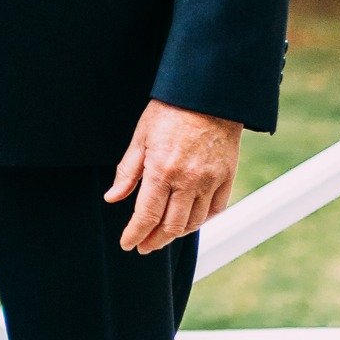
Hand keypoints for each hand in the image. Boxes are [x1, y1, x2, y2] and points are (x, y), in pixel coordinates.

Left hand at [103, 101, 241, 255]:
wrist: (207, 94)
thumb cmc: (169, 112)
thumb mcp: (140, 137)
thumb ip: (127, 172)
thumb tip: (112, 198)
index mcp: (161, 171)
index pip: (146, 216)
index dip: (135, 235)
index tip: (128, 244)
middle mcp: (187, 181)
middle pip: (170, 226)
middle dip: (154, 241)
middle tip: (144, 245)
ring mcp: (210, 180)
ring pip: (193, 222)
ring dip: (176, 233)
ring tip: (163, 234)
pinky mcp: (227, 177)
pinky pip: (215, 209)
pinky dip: (201, 220)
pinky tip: (189, 220)